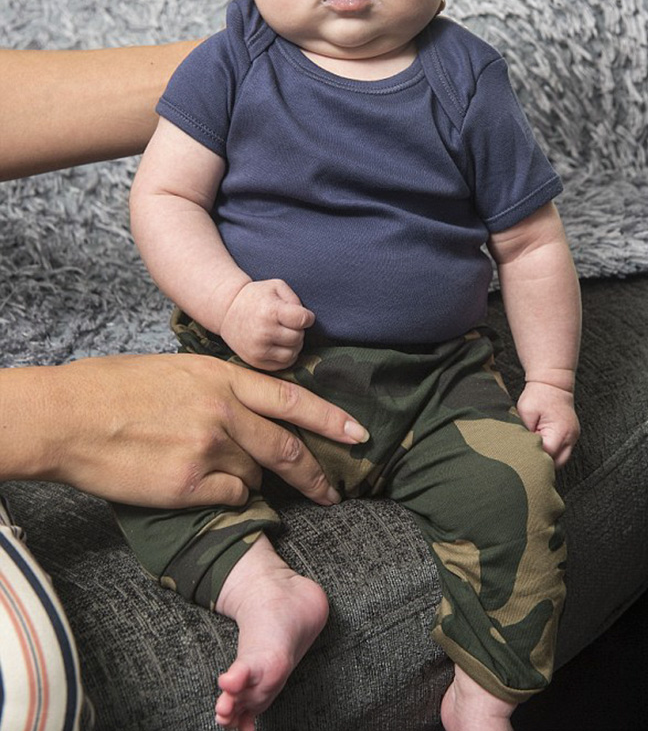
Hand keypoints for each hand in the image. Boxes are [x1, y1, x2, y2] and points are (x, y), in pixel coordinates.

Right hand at [2, 353, 367, 507]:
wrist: (71, 416)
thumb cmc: (114, 387)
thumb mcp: (177, 369)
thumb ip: (216, 386)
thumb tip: (242, 404)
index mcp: (222, 376)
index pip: (292, 397)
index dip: (330, 418)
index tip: (357, 433)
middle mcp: (224, 410)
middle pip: (287, 446)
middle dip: (316, 473)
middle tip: (332, 492)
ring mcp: (209, 447)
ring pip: (254, 476)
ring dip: (248, 480)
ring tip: (213, 473)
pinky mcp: (190, 484)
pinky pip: (228, 497)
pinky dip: (223, 496)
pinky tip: (196, 486)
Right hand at [222, 279, 315, 370]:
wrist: (227, 311)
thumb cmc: (256, 297)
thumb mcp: (276, 287)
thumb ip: (295, 299)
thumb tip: (306, 319)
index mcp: (270, 311)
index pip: (302, 320)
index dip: (307, 317)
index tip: (301, 315)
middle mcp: (264, 332)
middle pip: (298, 337)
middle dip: (298, 330)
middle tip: (288, 324)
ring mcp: (259, 349)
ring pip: (292, 353)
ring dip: (293, 345)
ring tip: (284, 335)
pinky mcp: (256, 361)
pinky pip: (283, 365)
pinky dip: (286, 356)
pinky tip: (279, 345)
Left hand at [516, 381, 579, 468]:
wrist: (552, 381)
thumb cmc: (538, 394)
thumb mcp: (525, 412)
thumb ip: (524, 432)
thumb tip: (522, 448)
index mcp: (560, 432)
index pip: (546, 456)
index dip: (534, 456)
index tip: (523, 453)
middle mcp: (570, 437)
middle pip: (556, 463)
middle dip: (542, 462)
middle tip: (528, 456)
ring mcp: (573, 437)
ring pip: (561, 459)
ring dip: (548, 457)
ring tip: (535, 450)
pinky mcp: (572, 435)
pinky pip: (563, 451)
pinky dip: (553, 452)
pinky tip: (542, 446)